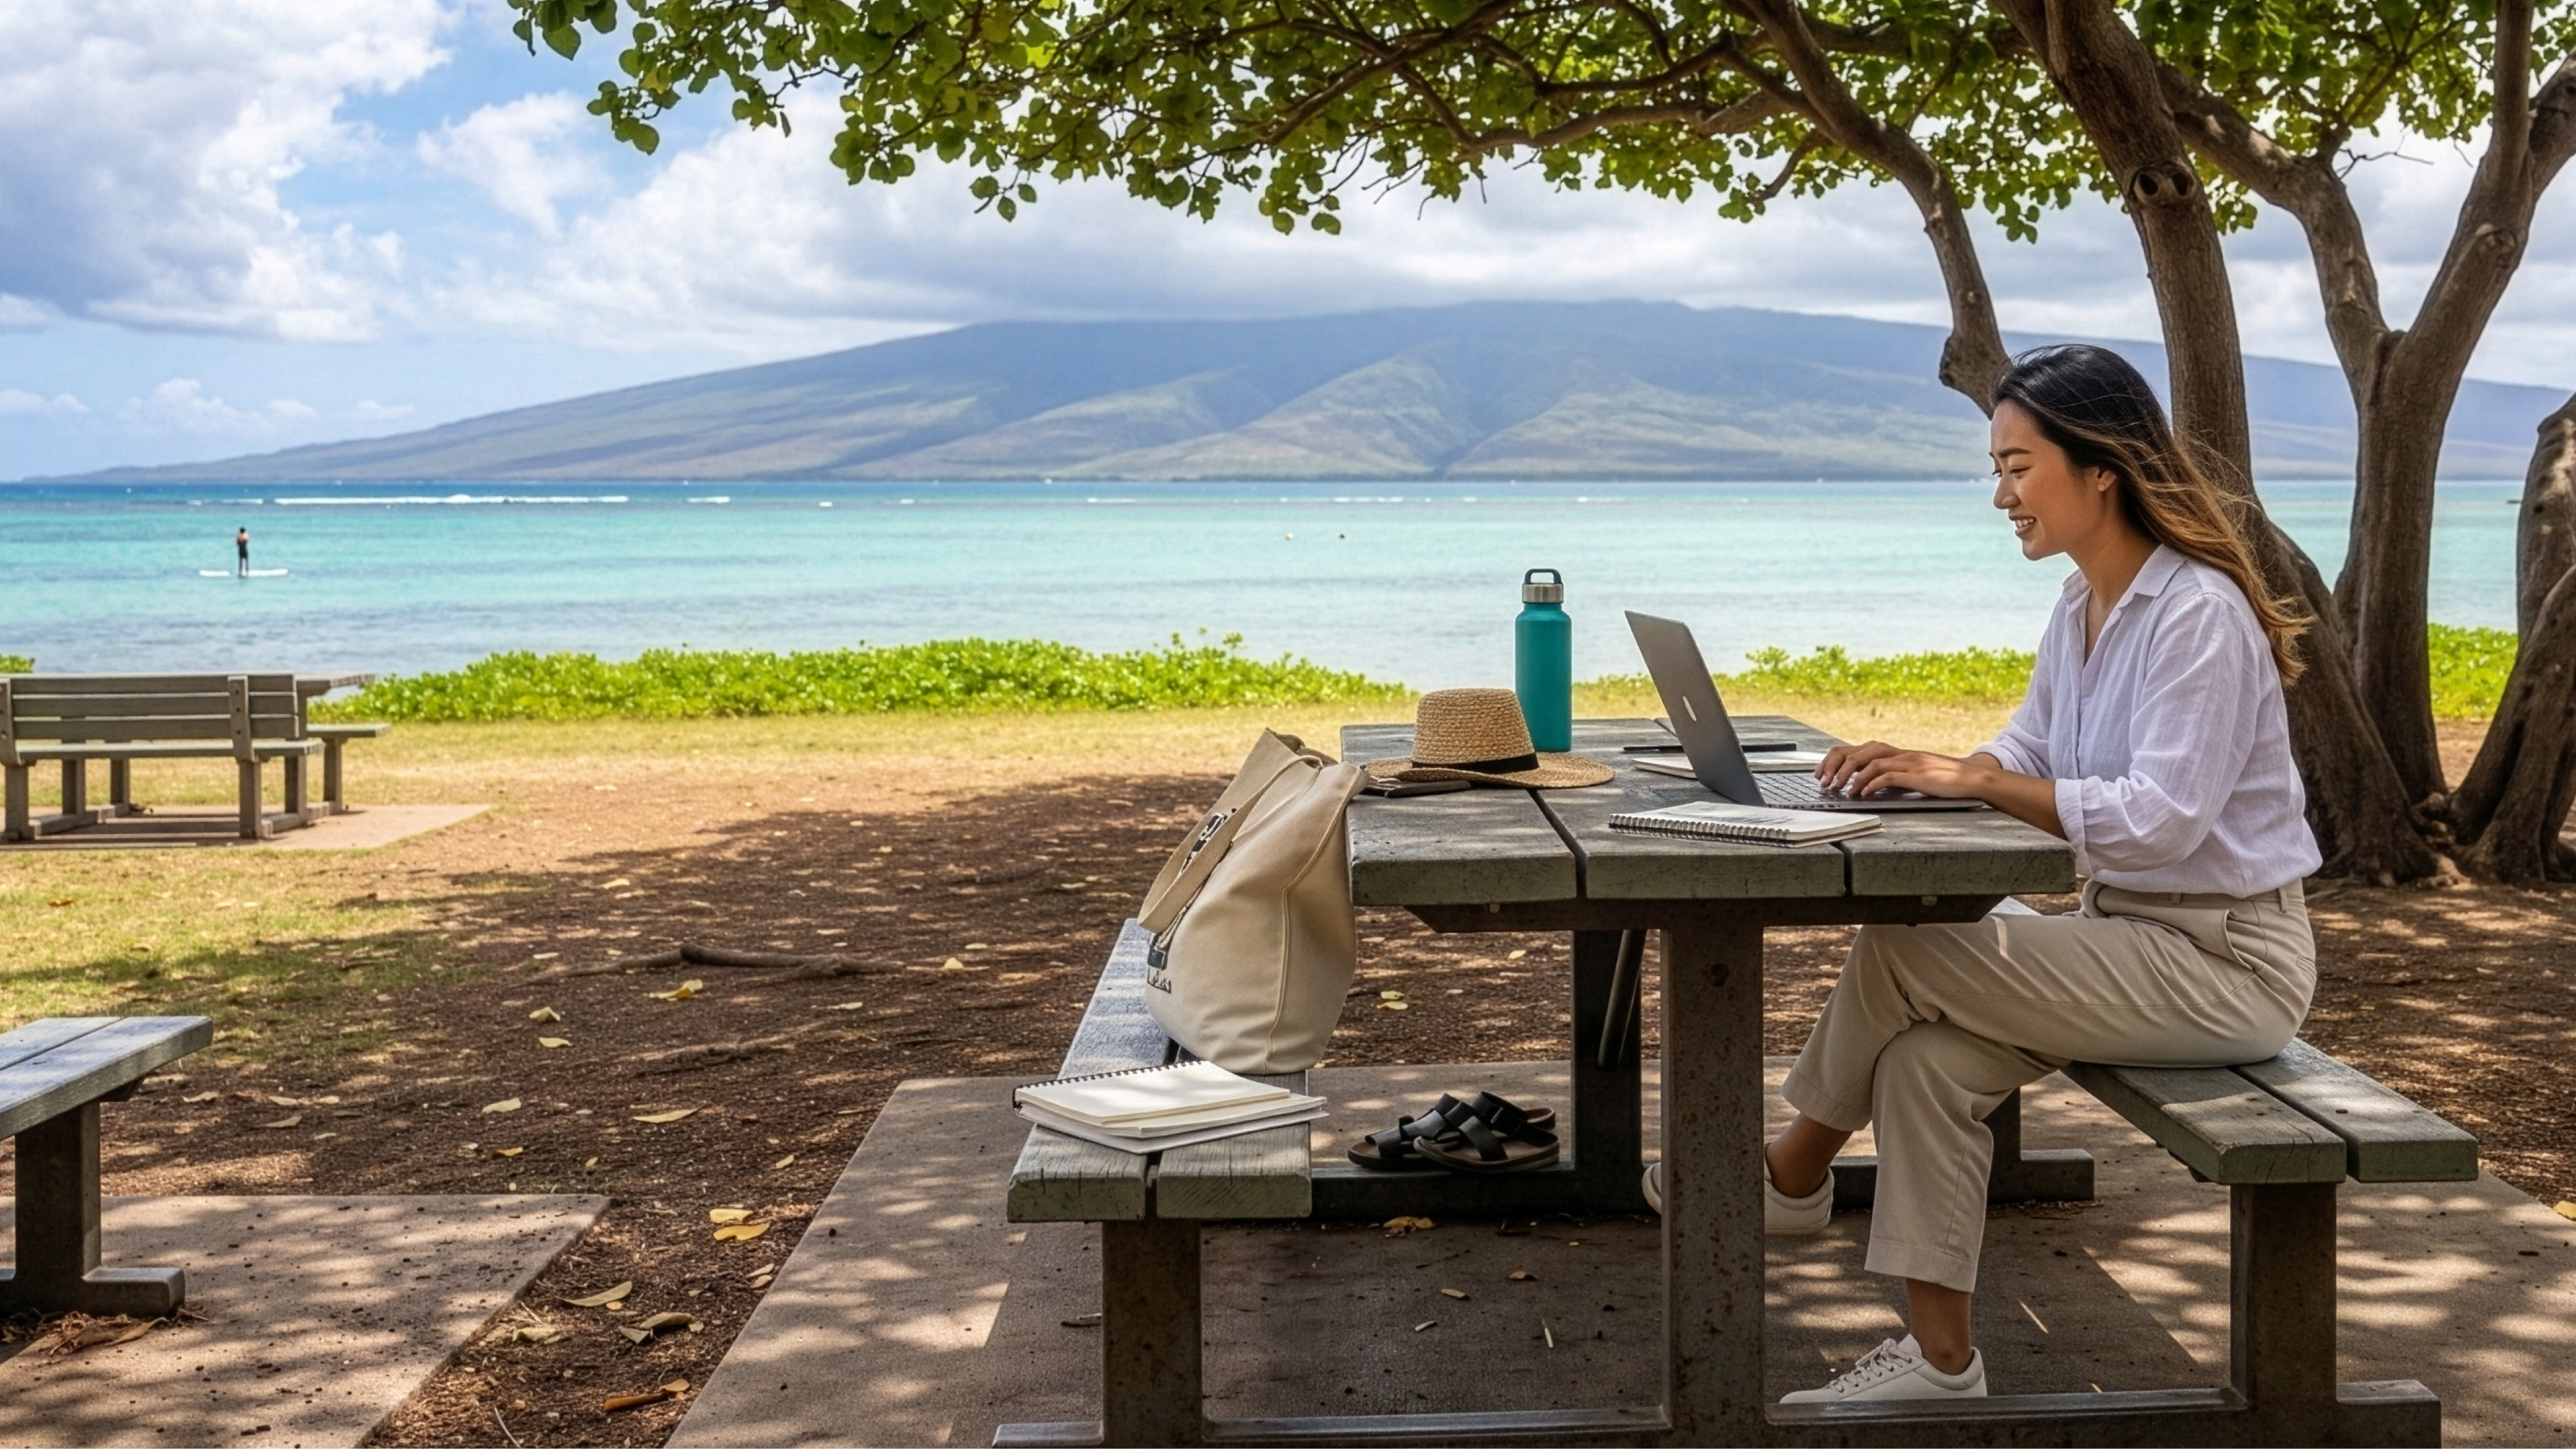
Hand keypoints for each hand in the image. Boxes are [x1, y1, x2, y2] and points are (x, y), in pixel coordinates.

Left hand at [1817, 742, 1990, 799]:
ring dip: (1851, 777)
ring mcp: (1908, 761)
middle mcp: (1899, 753)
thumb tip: (1866, 787)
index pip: (1858, 748)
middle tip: (1826, 782)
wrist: (1970, 778)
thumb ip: (1890, 777)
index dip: (1836, 759)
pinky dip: (1871, 784)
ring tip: (1841, 790)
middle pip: (1858, 751)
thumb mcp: (1911, 775)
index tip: (1823, 773)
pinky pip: (1888, 775)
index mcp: (1895, 753)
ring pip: (1870, 761)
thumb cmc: (1941, 780)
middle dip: (1837, 766)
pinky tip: (1863, 793)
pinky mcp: (1917, 774)